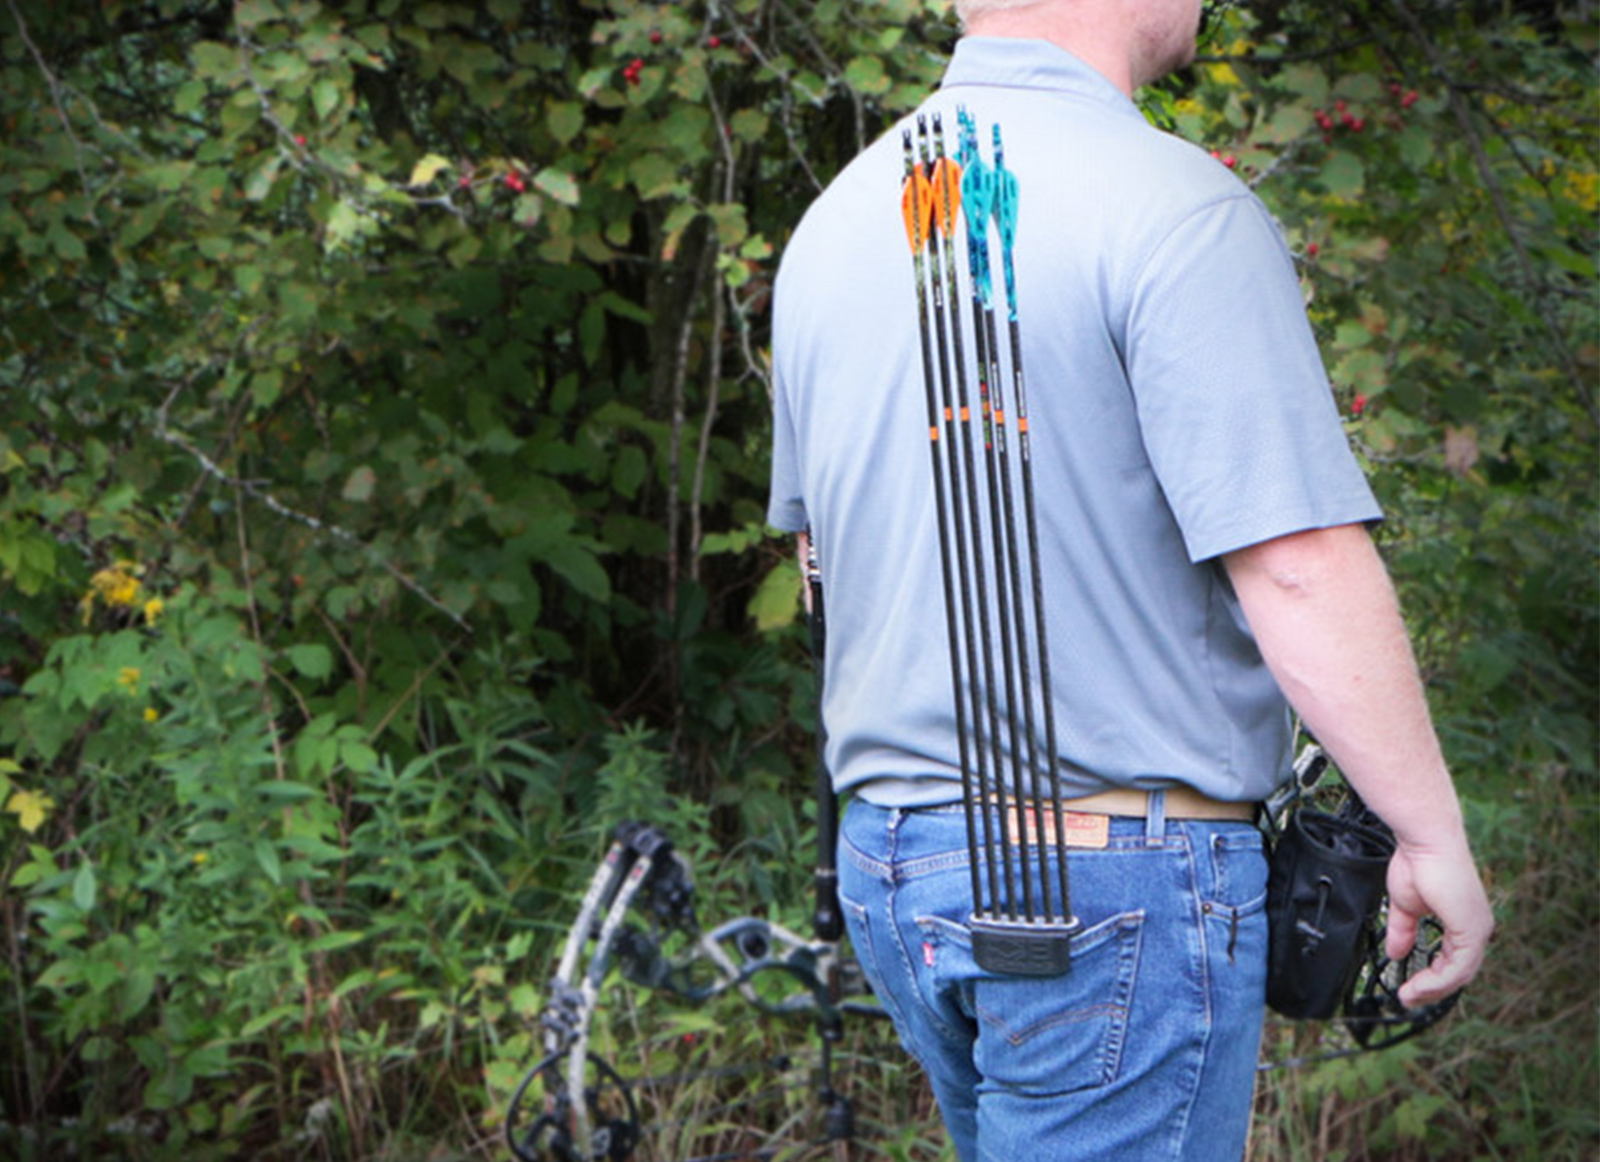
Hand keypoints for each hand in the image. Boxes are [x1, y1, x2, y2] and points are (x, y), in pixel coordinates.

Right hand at [1383, 836, 1493, 1007]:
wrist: (1425, 842)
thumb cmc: (1418, 863)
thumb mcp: (1406, 906)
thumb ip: (1404, 932)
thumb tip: (1396, 953)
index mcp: (1464, 920)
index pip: (1453, 959)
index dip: (1432, 977)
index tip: (1408, 986)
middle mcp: (1477, 927)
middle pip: (1459, 973)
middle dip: (1432, 990)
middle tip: (1407, 998)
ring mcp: (1477, 929)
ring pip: (1460, 974)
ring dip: (1432, 989)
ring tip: (1408, 995)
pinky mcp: (1472, 930)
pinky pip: (1457, 967)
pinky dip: (1436, 980)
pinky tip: (1417, 985)